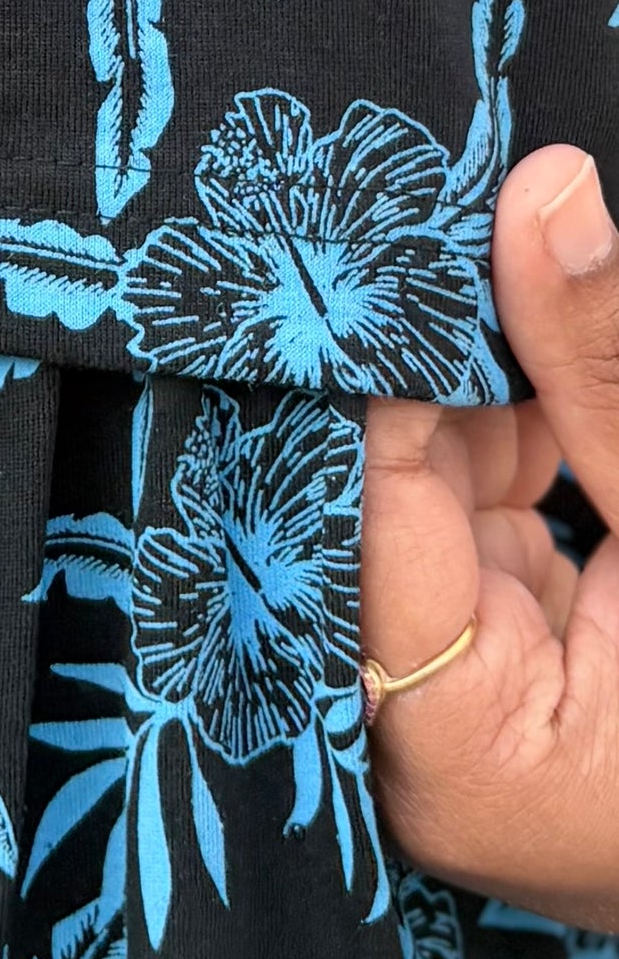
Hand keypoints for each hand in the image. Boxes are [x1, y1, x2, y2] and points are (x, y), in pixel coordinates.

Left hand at [362, 143, 618, 930]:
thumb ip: (606, 375)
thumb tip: (545, 197)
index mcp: (460, 760)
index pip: (364, 528)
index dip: (368, 390)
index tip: (374, 262)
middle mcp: (429, 748)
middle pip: (374, 518)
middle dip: (403, 382)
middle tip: (412, 240)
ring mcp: (470, 701)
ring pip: (423, 507)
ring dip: (455, 395)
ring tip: (468, 260)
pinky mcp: (516, 657)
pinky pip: (473, 524)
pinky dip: (498, 439)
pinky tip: (503, 340)